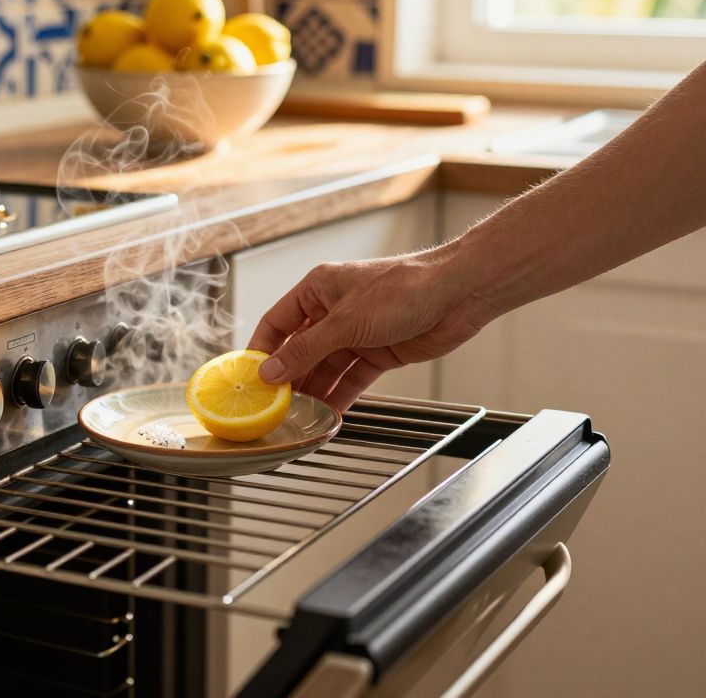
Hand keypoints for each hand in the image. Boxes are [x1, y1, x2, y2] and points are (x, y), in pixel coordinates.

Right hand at [247, 250, 491, 410]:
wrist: (458, 295)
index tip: (248, 378)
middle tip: (272, 406)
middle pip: (301, 349)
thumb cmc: (403, 289)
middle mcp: (334, 310)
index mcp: (319, 289)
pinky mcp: (379, 352)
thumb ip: (305, 349)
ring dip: (314, 391)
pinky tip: (329, 414)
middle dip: (288, 378)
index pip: (277, 322)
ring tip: (298, 416)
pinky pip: (352, 378)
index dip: (262, 349)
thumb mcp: (345, 322)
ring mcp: (357, 333)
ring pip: (326, 368)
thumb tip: (270, 371)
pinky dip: (341, 396)